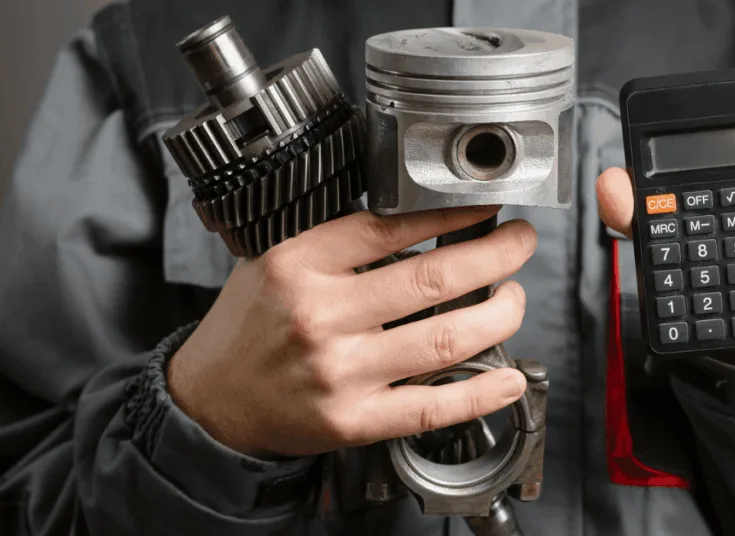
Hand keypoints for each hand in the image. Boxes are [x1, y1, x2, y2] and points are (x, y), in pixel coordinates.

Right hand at [167, 206, 534, 457]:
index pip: (394, 226)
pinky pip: (431, 406)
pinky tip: (508, 378)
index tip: (486, 209)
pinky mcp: (354, 420)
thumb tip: (426, 220)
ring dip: (499, 315)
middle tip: (519, 244)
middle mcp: (321, 316)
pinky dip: (480, 392)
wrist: (213, 399)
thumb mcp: (280, 261)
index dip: (454, 214)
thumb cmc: (252, 326)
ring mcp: (340, 372)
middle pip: (433, 279)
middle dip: (496, 255)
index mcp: (301, 264)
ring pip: (445, 340)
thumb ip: (342, 242)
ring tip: (515, 298)